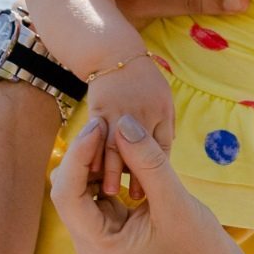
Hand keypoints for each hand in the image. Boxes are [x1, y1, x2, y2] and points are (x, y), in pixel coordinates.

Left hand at [49, 115, 240, 253]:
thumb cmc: (199, 246)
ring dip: (94, 161)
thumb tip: (122, 123)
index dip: (78, 156)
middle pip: (66, 190)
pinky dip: (106, 171)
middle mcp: (89, 243)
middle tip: (107, 125)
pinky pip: (95, 193)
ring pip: (78, 188)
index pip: (67, 195)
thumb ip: (148, 162)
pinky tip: (124, 156)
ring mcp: (97, 236)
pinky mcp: (109, 227)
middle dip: (83, 156)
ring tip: (118, 137)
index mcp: (99, 245)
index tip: (98, 126)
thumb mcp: (175, 201)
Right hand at [82, 59, 174, 192]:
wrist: (113, 52)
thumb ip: (164, 130)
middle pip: (140, 149)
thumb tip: (164, 157)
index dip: (157, 170)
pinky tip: (90, 172)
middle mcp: (142, 111)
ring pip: (115, 144)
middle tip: (135, 201)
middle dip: (137, 176)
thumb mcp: (163, 101)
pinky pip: (95, 135)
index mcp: (162, 111)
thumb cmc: (142, 80)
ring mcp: (119, 110)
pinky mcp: (98, 108)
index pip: (162, 146)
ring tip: (109, 193)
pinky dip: (92, 154)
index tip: (154, 191)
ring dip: (112, 170)